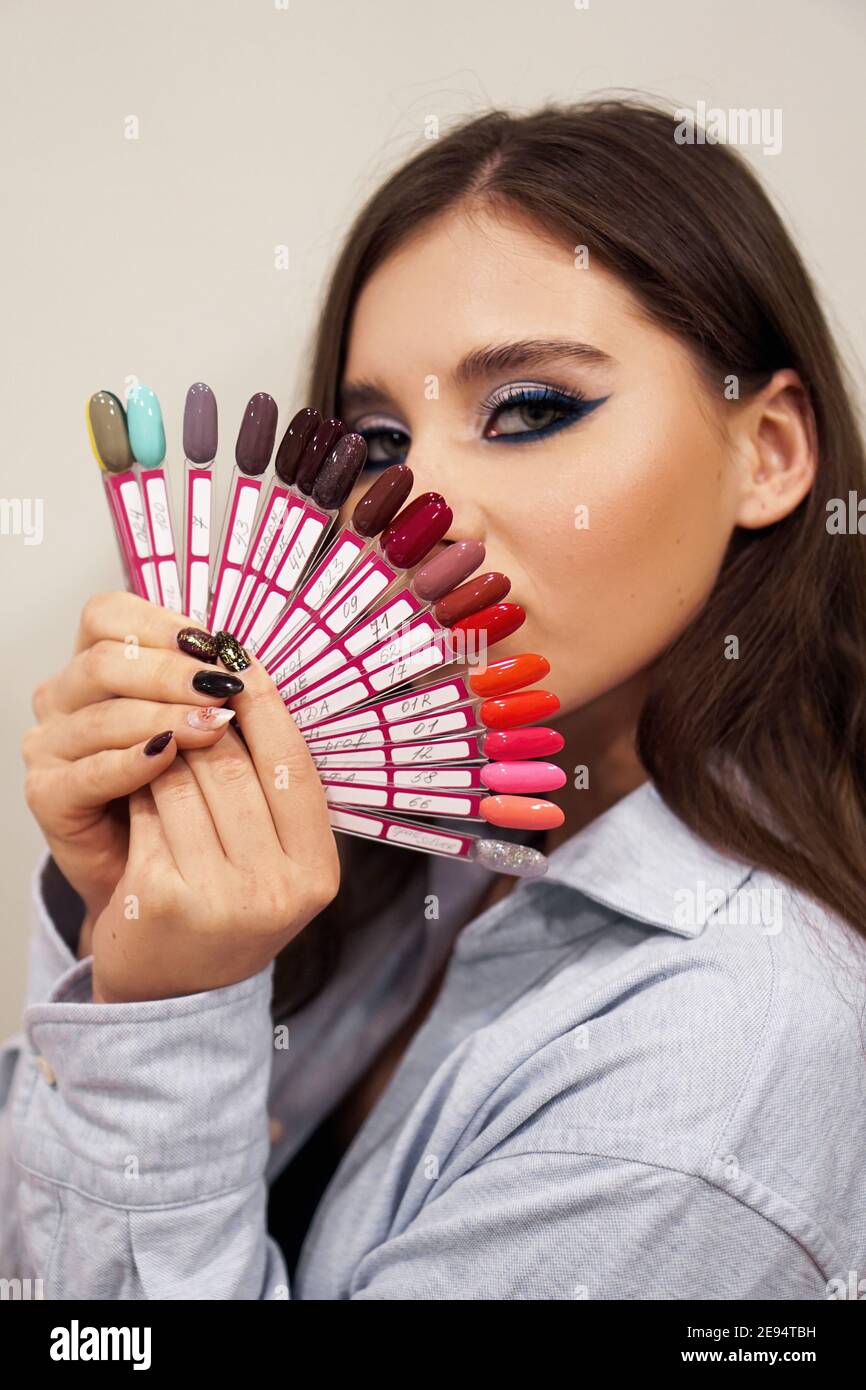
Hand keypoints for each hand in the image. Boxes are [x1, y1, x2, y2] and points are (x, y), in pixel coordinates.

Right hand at [23, 592, 242, 921]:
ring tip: (214, 726)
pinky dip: (132, 761)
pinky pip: (88, 770)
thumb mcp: (201, 729)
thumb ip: (211, 690)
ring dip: (163, 715)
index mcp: (97, 665)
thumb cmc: (185, 794)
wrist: (157, 877)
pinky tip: (169, 757)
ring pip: (101, 713)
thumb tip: (249, 659)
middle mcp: (63, 697)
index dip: (159, 622)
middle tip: (222, 687)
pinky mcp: (48, 793)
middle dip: (171, 672)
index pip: (107, 615)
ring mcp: (50, 744)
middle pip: (105, 661)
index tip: (213, 643)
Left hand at [90, 646, 339, 1003]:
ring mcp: (221, 897)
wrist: (173, 994)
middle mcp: (278, 889)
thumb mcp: (274, 862)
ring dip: (167, 752)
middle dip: (205, 724)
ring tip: (162, 741)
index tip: (241, 659)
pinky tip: (137, 785)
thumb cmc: (224, 909)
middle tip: (187, 693)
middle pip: (235, 766)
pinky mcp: (163, 898)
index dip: (267, 705)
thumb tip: (248, 687)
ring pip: (186, 781)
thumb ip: (273, 794)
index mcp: (318, 873)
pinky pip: (147, 810)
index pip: (294, 767)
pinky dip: (139, 787)